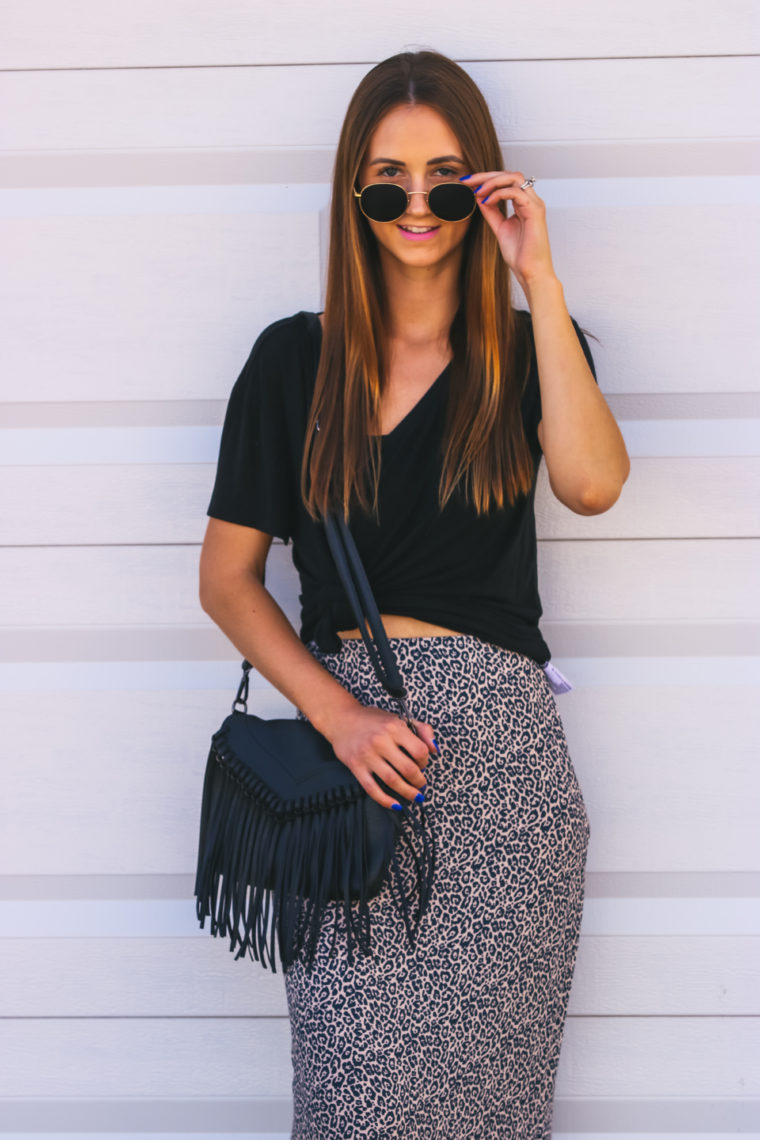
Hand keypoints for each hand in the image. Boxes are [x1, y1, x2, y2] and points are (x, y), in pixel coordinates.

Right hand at [325, 703, 436, 809]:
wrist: (342, 719)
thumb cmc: (372, 720)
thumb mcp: (398, 718)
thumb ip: (421, 730)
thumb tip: (435, 749)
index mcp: (394, 727)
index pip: (420, 751)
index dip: (425, 761)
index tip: (423, 764)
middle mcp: (381, 741)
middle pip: (408, 769)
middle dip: (419, 781)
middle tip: (421, 784)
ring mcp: (367, 755)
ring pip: (392, 780)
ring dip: (408, 792)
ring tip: (414, 796)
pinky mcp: (355, 766)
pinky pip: (372, 788)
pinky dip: (385, 800)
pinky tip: (395, 805)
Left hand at [460, 170, 556, 290]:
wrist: (530, 272)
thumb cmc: (520, 255)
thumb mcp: (499, 228)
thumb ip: (491, 212)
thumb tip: (479, 197)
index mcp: (524, 204)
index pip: (506, 181)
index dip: (486, 179)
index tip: (467, 183)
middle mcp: (531, 201)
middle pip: (509, 175)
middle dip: (486, 175)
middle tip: (468, 181)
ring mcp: (534, 204)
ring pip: (514, 178)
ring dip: (492, 181)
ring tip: (477, 191)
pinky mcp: (535, 211)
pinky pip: (516, 192)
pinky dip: (499, 193)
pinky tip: (487, 202)